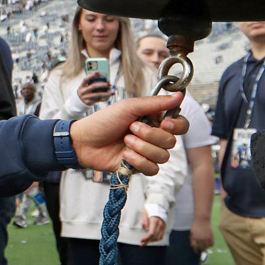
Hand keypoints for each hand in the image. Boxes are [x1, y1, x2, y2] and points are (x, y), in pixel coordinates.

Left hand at [71, 93, 187, 175]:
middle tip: (132, 128)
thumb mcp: (129, 107)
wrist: (84, 141)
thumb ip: (156, 103)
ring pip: (163, 156)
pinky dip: (139, 162)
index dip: (177, 125)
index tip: (164, 123)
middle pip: (171, 141)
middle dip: (151, 135)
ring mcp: (147, 152)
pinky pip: (152, 169)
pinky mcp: (139, 167)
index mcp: (154, 120)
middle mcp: (153, 137)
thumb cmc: (104, 121)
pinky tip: (125, 155)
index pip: (180, 125)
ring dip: (143, 148)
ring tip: (125, 141)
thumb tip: (180, 96)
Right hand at [76, 74, 114, 105]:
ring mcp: (86, 97)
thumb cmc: (85, 92)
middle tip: (109, 84)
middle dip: (102, 84)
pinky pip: (98, 100)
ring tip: (112, 93)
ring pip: (97, 94)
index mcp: (82, 86)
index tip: (98, 72)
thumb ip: (91, 84)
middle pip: (93, 86)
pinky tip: (108, 98)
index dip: (91, 75)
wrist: (78, 102)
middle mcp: (83, 91)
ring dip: (106, 93)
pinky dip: (103, 99)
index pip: (86, 79)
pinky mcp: (88, 102)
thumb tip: (104, 80)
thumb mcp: (85, 87)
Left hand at [140, 211, 165, 245]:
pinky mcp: (164, 228)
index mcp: (155, 221)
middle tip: (141, 244)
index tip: (141, 241)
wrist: (159, 206)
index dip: (146, 238)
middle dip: (148, 241)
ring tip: (145, 243)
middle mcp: (160, 225)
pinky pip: (161, 236)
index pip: (151, 232)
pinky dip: (156, 239)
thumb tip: (144, 227)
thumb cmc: (150, 209)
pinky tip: (151, 240)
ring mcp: (163, 227)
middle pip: (154, 236)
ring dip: (151, 241)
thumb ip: (144, 220)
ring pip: (158, 237)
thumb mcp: (145, 212)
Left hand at [189, 217, 213, 251]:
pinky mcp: (211, 236)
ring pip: (206, 247)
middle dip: (200, 249)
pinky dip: (210, 245)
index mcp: (195, 238)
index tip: (195, 252)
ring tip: (204, 246)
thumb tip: (191, 246)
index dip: (195, 250)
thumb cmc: (195, 225)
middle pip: (201, 248)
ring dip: (205, 247)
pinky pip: (212, 244)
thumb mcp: (191, 232)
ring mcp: (206, 238)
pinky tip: (208, 244)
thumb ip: (191, 239)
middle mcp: (201, 239)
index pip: (195, 248)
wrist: (202, 219)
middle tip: (200, 249)